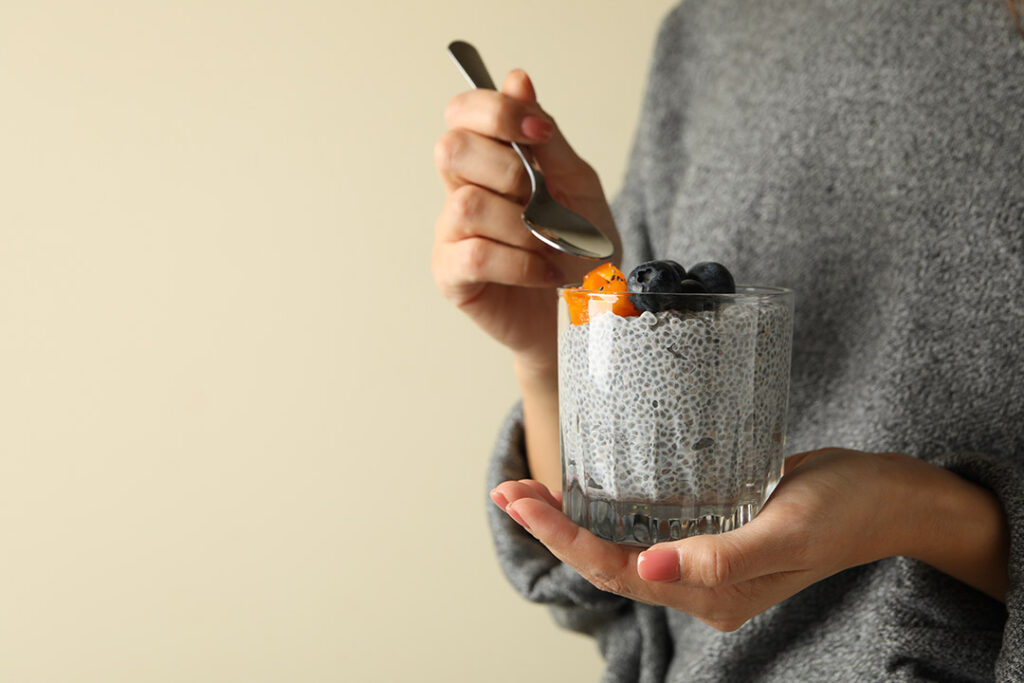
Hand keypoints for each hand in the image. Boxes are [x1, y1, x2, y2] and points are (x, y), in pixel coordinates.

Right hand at [432, 69, 620, 371]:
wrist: (583, 313)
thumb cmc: (577, 249)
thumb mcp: (578, 186)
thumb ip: (547, 139)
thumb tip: (517, 79)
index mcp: (489, 161)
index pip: (462, 112)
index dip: (495, 112)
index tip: (539, 132)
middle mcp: (461, 191)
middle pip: (451, 149)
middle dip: (507, 171)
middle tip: (541, 200)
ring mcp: (451, 235)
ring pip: (467, 206)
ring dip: (522, 227)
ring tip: (549, 247)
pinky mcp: (452, 276)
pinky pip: (476, 255)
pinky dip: (521, 263)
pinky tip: (544, 273)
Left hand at [490, 449, 1008, 631]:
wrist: (889, 495)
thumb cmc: (848, 507)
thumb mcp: (789, 528)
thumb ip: (723, 556)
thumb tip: (649, 568)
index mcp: (713, 592)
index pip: (619, 572)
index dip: (564, 539)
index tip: (522, 501)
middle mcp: (701, 582)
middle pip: (607, 562)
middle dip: (552, 529)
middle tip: (507, 489)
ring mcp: (704, 558)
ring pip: (621, 545)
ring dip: (572, 520)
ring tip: (528, 489)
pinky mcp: (711, 530)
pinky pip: (647, 527)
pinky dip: (609, 510)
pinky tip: (586, 489)